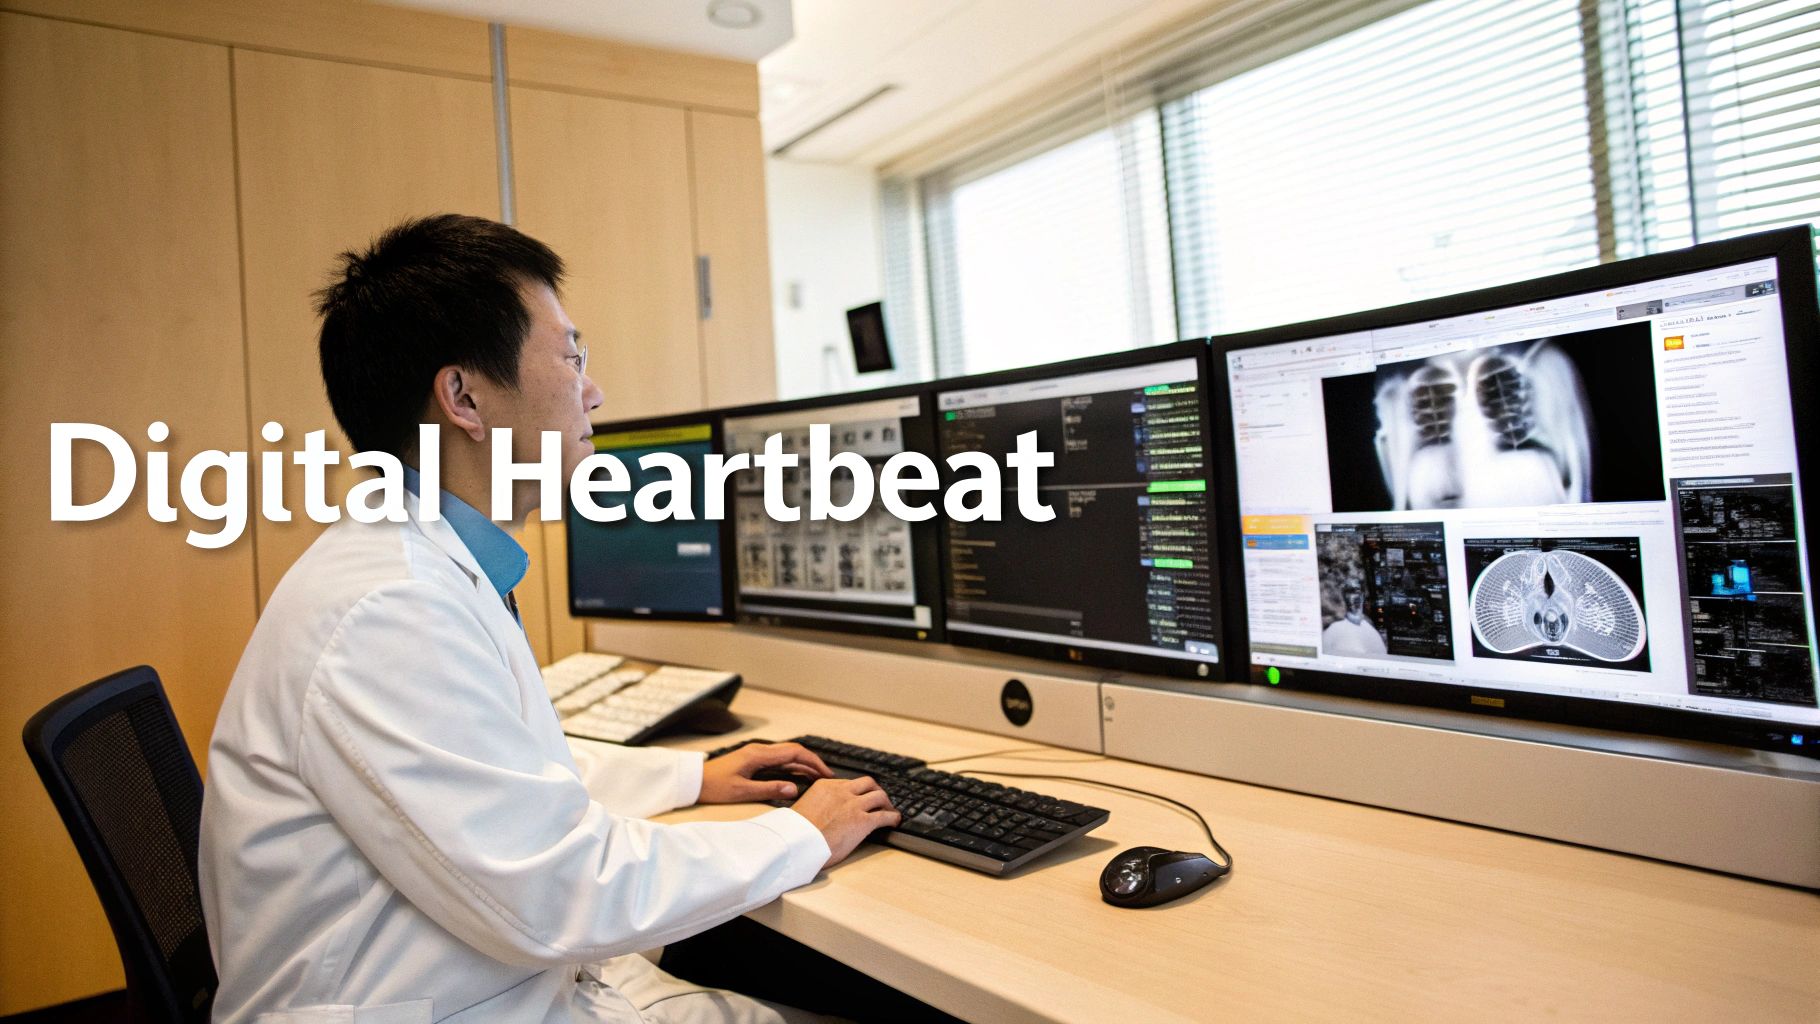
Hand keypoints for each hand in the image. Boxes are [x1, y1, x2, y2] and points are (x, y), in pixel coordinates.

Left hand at [699, 742, 832, 803]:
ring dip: (803, 764)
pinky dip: (792, 766)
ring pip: (787, 755)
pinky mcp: (753, 760)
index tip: (826, 773)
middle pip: (794, 751)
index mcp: (759, 755)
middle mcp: (760, 751)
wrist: (694, 781)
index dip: (813, 762)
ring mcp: (757, 754)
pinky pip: (779, 760)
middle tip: (827, 776)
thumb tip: (794, 789)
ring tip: (818, 777)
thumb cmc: (714, 786)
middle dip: (812, 762)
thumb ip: (769, 789)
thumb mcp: (742, 791)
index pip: (794, 752)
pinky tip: (799, 776)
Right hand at [789, 776, 900, 868]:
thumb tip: (818, 814)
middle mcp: (842, 791)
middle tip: (879, 799)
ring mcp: (854, 805)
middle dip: (875, 790)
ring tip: (890, 810)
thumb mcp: (803, 808)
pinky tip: (895, 821)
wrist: (797, 842)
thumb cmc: (795, 832)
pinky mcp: (863, 822)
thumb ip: (815, 805)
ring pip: (879, 796)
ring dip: (887, 803)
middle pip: (867, 783)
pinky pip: (884, 816)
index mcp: (825, 786)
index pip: (848, 782)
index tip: (860, 796)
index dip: (857, 790)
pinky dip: (893, 817)